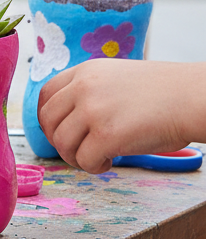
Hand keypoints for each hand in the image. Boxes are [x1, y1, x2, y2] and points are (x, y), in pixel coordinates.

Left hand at [37, 60, 205, 172]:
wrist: (194, 97)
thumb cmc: (164, 94)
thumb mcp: (116, 79)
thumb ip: (90, 93)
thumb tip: (67, 123)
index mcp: (85, 72)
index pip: (46, 94)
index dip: (49, 118)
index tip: (60, 131)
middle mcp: (84, 88)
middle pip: (48, 120)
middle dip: (59, 140)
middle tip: (78, 149)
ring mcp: (93, 111)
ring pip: (62, 143)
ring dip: (75, 157)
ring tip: (97, 157)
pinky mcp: (107, 135)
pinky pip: (83, 159)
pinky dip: (92, 167)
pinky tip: (109, 162)